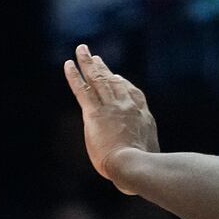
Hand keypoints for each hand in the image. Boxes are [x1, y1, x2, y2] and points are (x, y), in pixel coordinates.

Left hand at [64, 45, 158, 192]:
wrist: (135, 165)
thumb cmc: (143, 167)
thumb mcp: (150, 154)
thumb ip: (145, 149)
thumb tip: (145, 160)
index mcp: (143, 115)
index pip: (132, 92)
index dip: (122, 82)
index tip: (116, 75)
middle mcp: (128, 106)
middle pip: (113, 81)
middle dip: (103, 67)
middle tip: (94, 55)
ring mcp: (111, 107)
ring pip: (98, 80)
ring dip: (88, 63)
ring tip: (81, 51)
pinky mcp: (94, 113)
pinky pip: (83, 90)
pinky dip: (75, 76)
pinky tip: (68, 65)